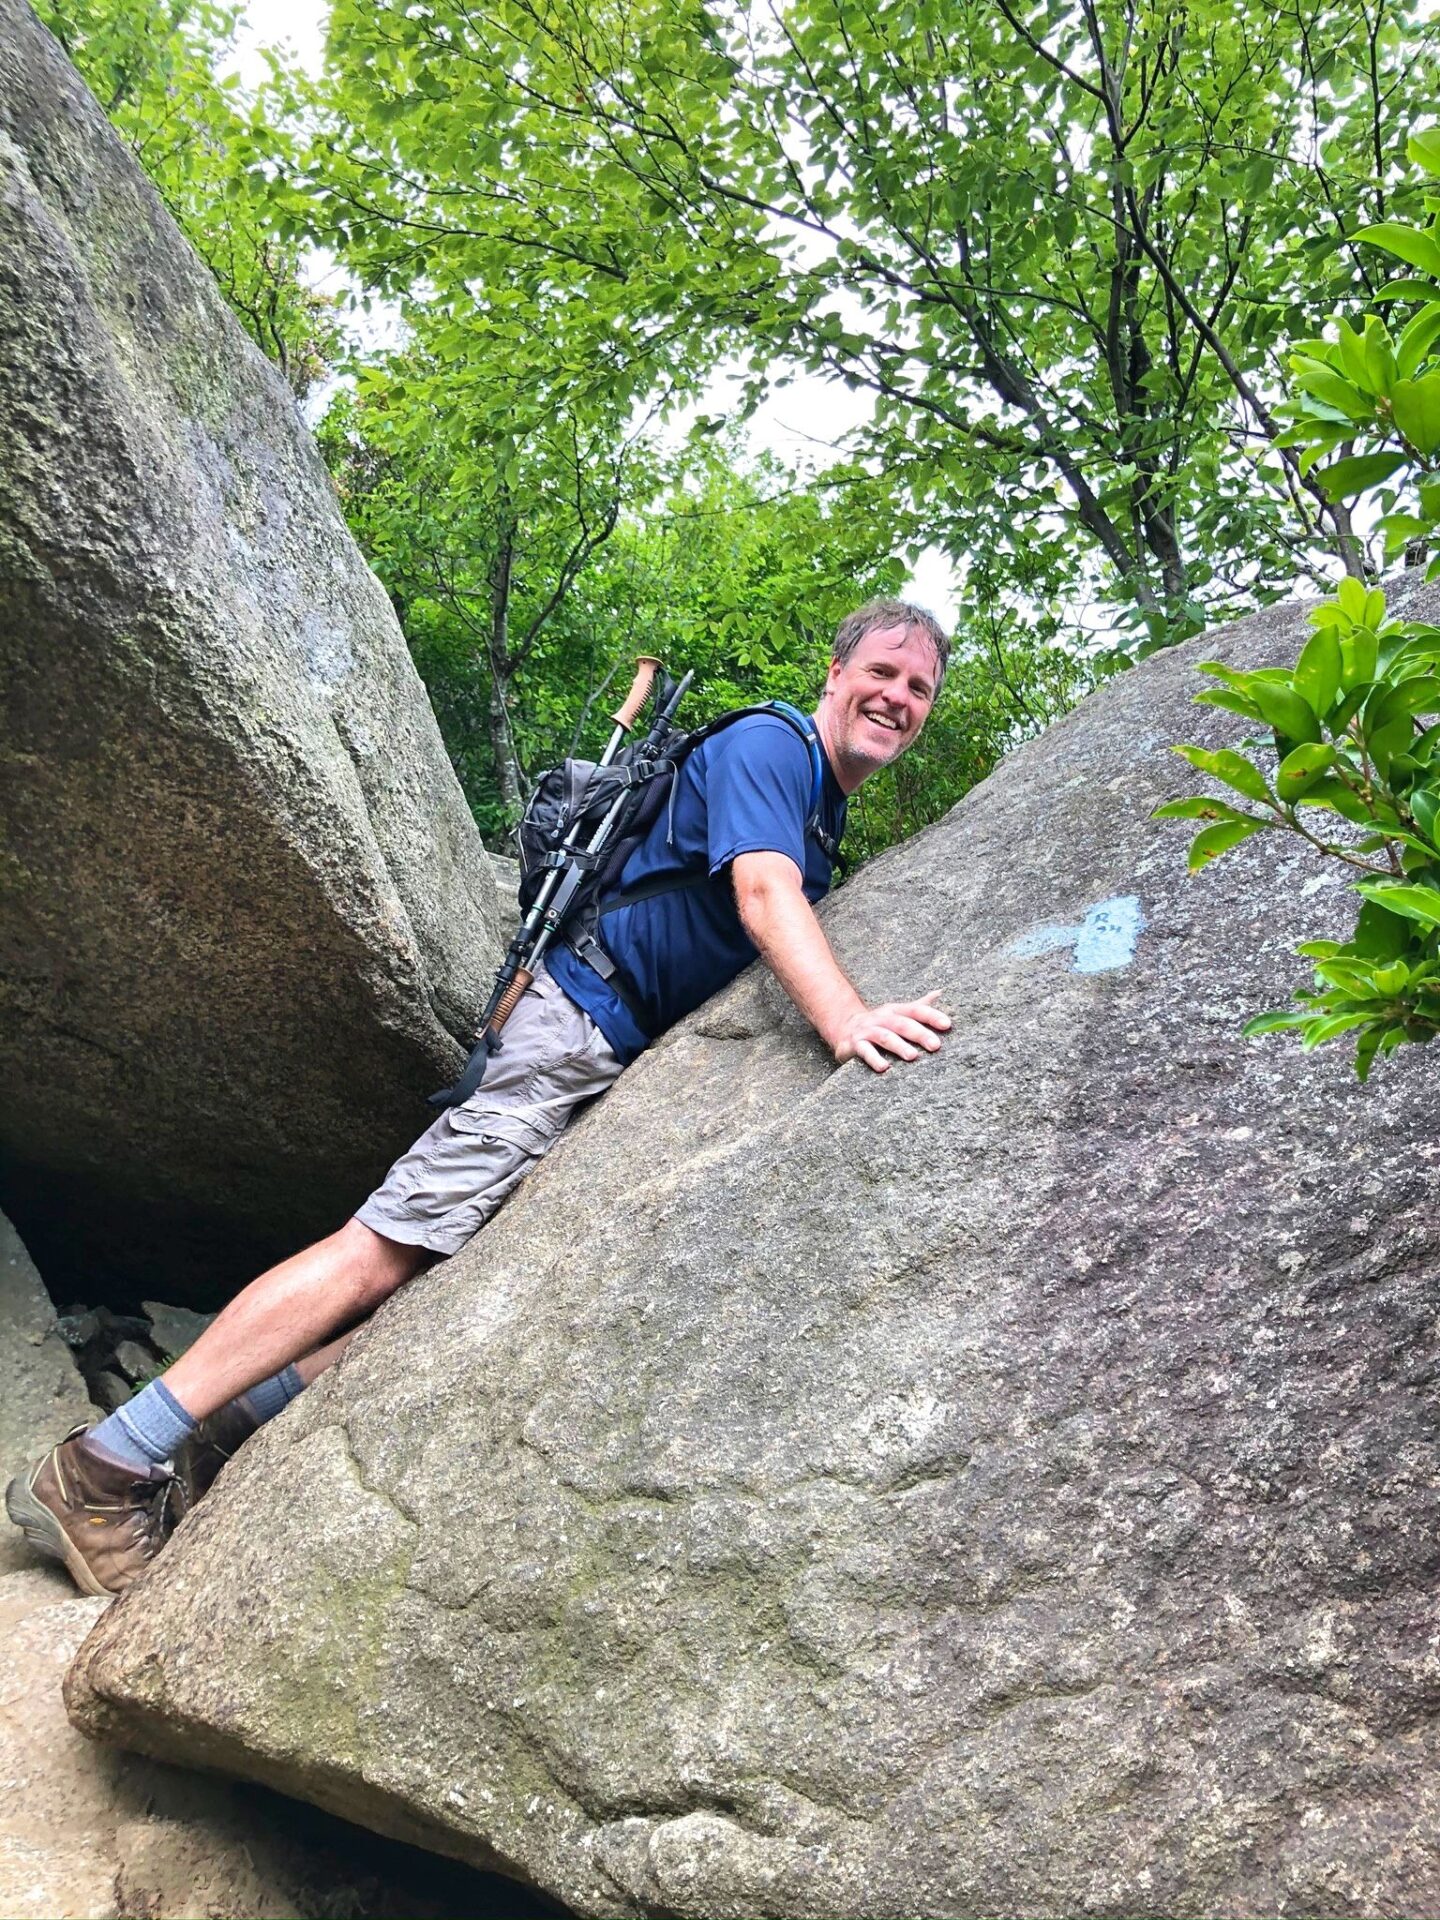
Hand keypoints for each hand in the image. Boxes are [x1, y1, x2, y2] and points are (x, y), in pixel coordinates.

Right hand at [832, 991, 950, 1072]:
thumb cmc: (879, 1023)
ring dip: (899, 1045)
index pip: (915, 1010)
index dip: (931, 1016)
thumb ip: (919, 1006)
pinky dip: (874, 1059)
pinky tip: (884, 1068)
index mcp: (895, 1011)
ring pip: (885, 1037)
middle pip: (902, 1024)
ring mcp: (867, 1030)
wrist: (844, 1027)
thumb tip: (941, 992)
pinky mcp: (855, 1044)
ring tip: (913, 1056)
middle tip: (936, 1045)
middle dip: (919, 1033)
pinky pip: (865, 1051)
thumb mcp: (898, 1013)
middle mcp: (882, 1018)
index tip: (947, 1025)